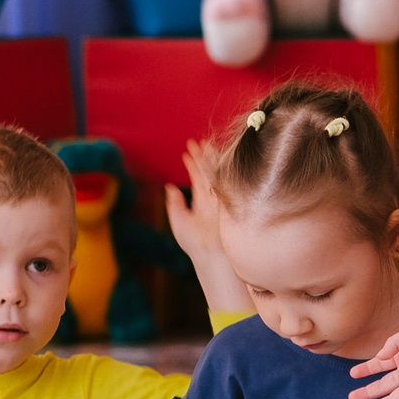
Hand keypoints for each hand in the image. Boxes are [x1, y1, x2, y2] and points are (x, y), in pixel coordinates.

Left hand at [168, 140, 226, 260]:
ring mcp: (222, 199)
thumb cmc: (195, 244)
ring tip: (206, 144)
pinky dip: (219, 169)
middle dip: (204, 157)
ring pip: (217, 174)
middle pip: (209, 173)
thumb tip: (170, 187)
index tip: (187, 153)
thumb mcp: (179, 222)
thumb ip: (175, 204)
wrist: (212, 256)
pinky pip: (224, 181)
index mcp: (203, 203)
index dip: (192, 166)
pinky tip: (215, 157)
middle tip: (198, 142)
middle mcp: (213, 199)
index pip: (197, 180)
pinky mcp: (228, 201)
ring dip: (212, 158)